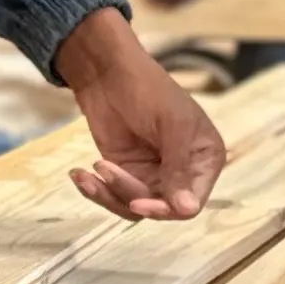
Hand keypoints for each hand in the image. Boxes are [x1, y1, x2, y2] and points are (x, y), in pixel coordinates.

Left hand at [54, 7, 225, 220]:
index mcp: (205, 159)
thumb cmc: (148, 89)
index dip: (168, 209)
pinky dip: (97, 191)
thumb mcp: (171, 124)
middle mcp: (183, 173)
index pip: (192, 202)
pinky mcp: (126, 174)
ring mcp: (153, 176)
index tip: (140, 202)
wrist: (107, 73)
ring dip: (110, 193)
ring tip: (93, 166)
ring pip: (135, 207)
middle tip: (107, 172)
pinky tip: (79, 174)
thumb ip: (179, 167)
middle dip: (131, 193)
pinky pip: (114, 197)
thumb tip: (187, 210)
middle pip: (161, 208)